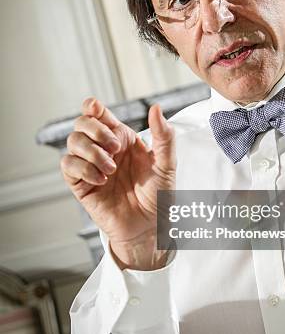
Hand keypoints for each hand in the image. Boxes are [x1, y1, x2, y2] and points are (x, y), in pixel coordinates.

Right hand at [60, 98, 175, 268]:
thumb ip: (164, 136)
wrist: (150, 226)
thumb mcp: (166, 164)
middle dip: (96, 131)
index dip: (92, 107)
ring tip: (111, 170)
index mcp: (121, 138)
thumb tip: (156, 108)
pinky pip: (68, 165)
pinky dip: (84, 168)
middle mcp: (103, 149)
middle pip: (81, 123)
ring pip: (73, 142)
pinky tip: (101, 179)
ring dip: (92, 152)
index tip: (95, 108)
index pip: (98, 114)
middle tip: (116, 149)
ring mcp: (90, 166)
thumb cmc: (159, 195)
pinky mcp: (81, 184)